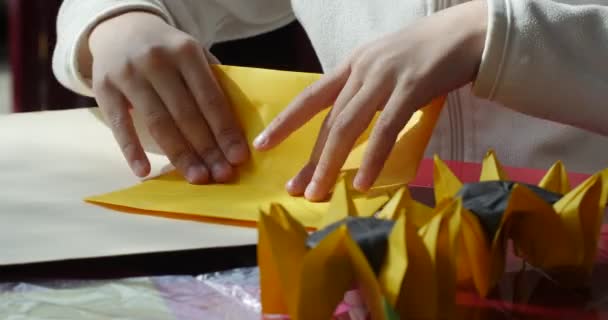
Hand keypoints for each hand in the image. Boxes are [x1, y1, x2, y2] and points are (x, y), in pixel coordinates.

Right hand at [89, 12, 248, 183]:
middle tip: (222, 175)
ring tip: (197, 178)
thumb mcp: (192, 55)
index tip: (238, 157)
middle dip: (207, 149)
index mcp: (186, 52)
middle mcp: (157, 61)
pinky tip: (144, 172)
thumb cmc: (167, 52)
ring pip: (158, 123)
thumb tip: (237, 128)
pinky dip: (132, 150)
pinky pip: (120, 125)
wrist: (120, 30)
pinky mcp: (104, 89)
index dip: (225, 130)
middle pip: (186, 114)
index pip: (211, 98)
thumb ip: (212, 82)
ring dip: (180, 155)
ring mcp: (128, 74)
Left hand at [253, 1, 486, 200]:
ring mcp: (385, 78)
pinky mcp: (410, 88)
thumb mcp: (385, 65)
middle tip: (293, 187)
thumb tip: (348, 120)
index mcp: (352, 64)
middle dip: (309, 157)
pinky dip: (372, 159)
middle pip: (327, 120)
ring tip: (317, 192)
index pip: (310, 96)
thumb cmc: (427, 52)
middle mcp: (362, 70)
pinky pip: (385, 129)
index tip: (264, 144)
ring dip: (330, 163)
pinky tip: (363, 182)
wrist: (468, 32)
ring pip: (348, 126)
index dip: (285, 121)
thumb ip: (365, 89)